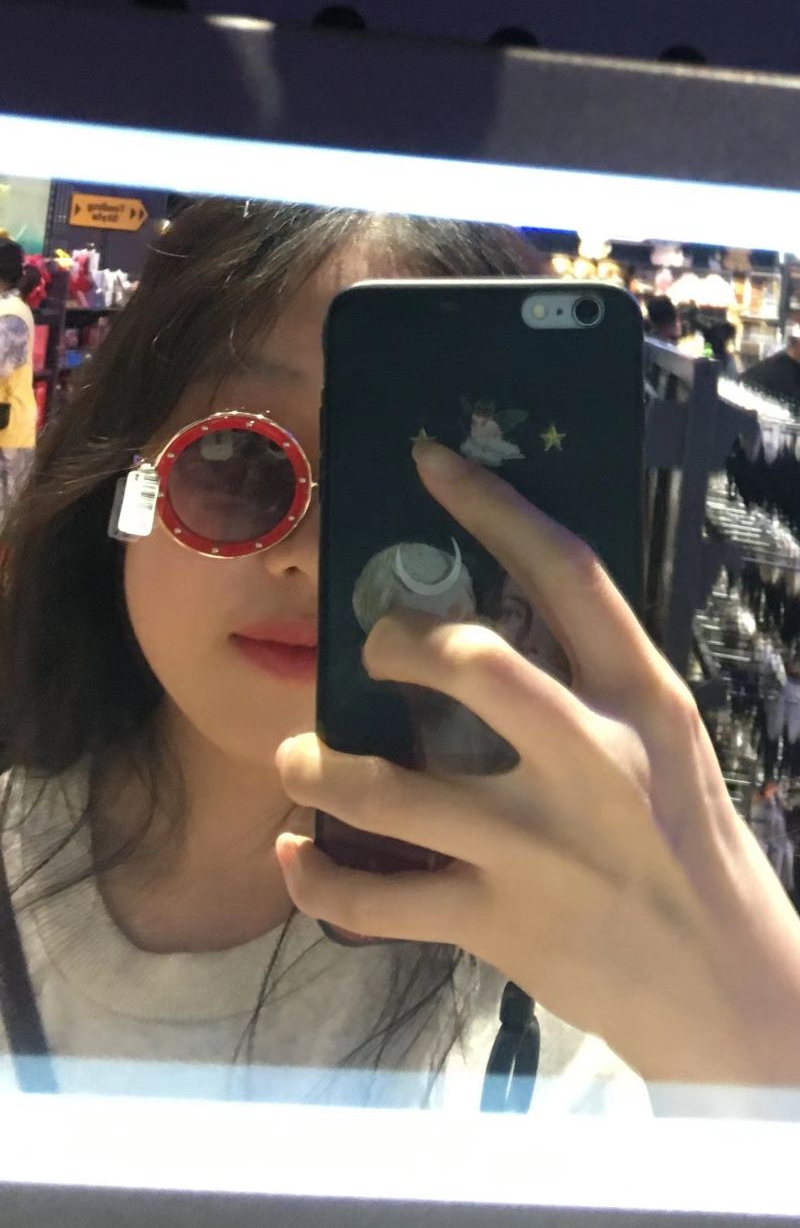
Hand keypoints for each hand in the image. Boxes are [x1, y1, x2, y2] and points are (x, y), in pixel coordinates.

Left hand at [276, 440, 799, 1087]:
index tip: (427, 461)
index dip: (490, 506)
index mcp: (642, 700)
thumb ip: (592, 683)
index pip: (566, 573)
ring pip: (389, 791)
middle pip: (471, 663)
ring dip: (318, 767)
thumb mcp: (666, 744)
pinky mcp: (498, 924)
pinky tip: (295, 855)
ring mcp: (539, 849)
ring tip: (300, 758)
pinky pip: (374, 900)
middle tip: (367, 648)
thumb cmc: (691, 849)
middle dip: (394, 642)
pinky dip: (316, 879)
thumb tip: (489, 622)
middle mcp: (591, 762)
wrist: (728, 991)